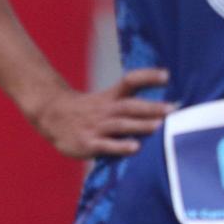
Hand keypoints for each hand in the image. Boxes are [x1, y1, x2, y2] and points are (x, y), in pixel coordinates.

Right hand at [28, 68, 172, 158]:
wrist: (50, 116)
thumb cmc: (88, 111)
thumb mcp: (107, 100)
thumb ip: (131, 101)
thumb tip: (166, 105)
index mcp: (111, 97)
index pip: (130, 81)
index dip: (148, 76)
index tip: (167, 75)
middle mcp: (105, 110)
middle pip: (130, 106)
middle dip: (152, 107)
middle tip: (173, 109)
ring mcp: (96, 126)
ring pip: (121, 125)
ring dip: (140, 125)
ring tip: (159, 126)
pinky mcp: (88, 143)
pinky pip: (106, 145)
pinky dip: (121, 146)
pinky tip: (136, 148)